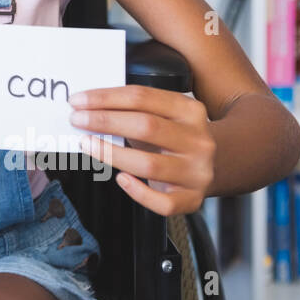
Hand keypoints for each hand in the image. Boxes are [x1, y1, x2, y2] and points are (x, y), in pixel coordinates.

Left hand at [68, 86, 215, 216]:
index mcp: (190, 110)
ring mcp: (197, 172)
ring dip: (111, 154)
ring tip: (87, 144)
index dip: (106, 98)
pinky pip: (162, 202)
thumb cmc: (177, 136)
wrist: (222, 162)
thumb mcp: (166, 114)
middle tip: (77, 120)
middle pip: (146, 126)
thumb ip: (136, 109)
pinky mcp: (192, 199)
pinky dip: (138, 192)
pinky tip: (121, 179)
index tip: (79, 101)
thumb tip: (89, 107)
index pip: (142, 97)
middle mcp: (197, 140)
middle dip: (105, 121)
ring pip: (149, 164)